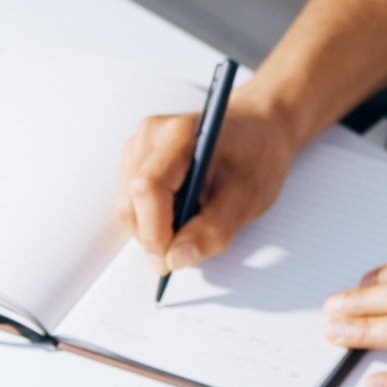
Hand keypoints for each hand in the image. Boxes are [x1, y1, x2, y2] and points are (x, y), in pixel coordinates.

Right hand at [118, 95, 302, 275]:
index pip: (147, 189)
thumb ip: (213, 230)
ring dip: (152, 227)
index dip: (154, 231)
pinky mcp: (136, 156)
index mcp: (180, 135)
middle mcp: (152, 134)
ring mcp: (140, 144)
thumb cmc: (257, 156)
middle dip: (153, 236)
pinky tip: (181, 209)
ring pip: (127, 205)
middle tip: (186, 247)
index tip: (171, 258)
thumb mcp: (248, 198)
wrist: (259, 128)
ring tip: (191, 220)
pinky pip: (130, 200)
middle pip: (130, 201)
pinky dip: (150, 217)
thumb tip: (175, 258)